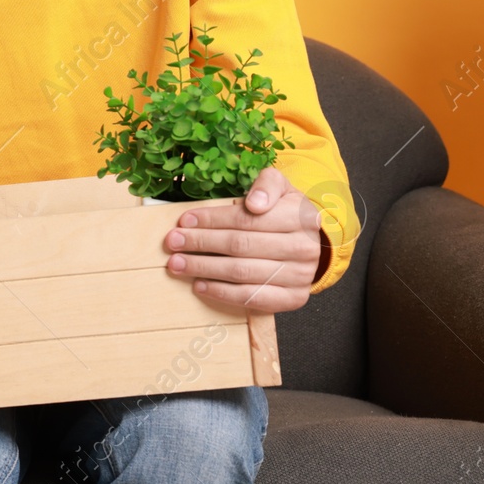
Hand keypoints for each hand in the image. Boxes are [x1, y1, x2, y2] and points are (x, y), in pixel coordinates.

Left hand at [164, 166, 324, 313]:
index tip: (184, 220)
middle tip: (173, 242)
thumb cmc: (284, 212)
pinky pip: (252, 297)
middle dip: (201, 243)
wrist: (311, 244)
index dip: (212, 220)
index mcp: (300, 217)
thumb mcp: (280, 187)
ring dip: (204, 268)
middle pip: (240, 246)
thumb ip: (267, 185)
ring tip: (178, 264)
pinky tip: (200, 285)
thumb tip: (255, 203)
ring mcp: (300, 276)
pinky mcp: (293, 298)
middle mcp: (303, 248)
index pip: (246, 219)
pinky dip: (222, 292)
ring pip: (242, 272)